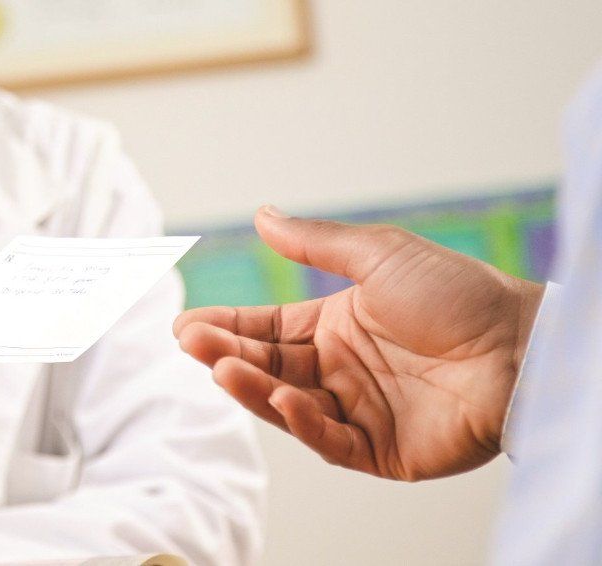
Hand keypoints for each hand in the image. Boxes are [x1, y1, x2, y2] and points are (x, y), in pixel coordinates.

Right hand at [175, 206, 543, 480]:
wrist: (522, 346)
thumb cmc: (459, 294)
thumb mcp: (378, 255)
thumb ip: (315, 243)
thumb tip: (262, 214)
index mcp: (337, 327)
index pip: (267, 329)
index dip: (227, 327)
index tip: (187, 323)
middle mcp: (340, 371)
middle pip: (269, 366)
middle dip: (226, 354)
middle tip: (190, 342)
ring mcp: (358, 412)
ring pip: (289, 406)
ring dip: (253, 387)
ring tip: (222, 367)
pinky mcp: (380, 450)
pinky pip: (329, 439)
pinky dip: (302, 422)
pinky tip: (282, 397)